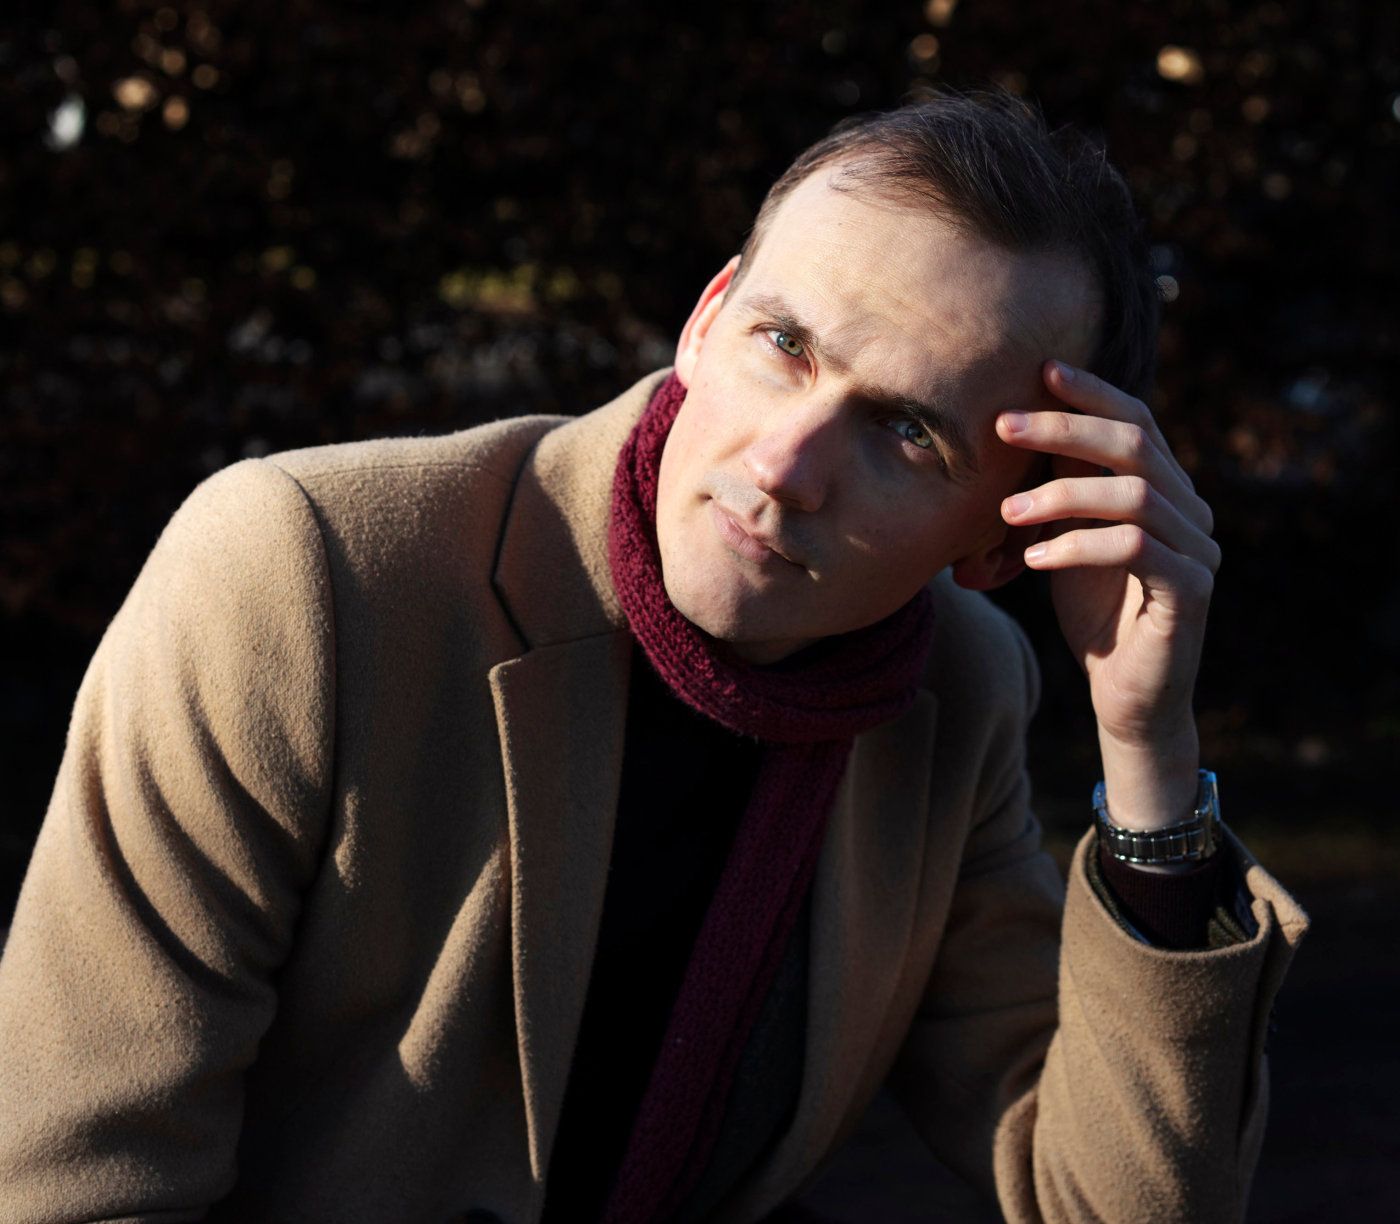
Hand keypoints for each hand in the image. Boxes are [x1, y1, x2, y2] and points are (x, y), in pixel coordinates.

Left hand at [996, 360, 1219, 830]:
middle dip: (1065, 427)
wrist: (1127, 696)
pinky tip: (1034, 558)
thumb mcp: (1068, 540)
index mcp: (1166, 491)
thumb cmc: (1093, 615)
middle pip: (1135, 444)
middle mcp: (1191, 511)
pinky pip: (1134, 548)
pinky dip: (1076, 545)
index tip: (1040, 370)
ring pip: (1133, 494)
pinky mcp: (1190, 591)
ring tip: (1006, 512)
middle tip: (1002, 425)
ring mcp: (1198, 549)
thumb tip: (1014, 432)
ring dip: (1059, 493)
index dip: (1092, 392)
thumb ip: (1059, 491)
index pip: (1137, 421)